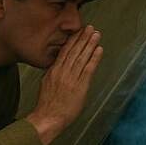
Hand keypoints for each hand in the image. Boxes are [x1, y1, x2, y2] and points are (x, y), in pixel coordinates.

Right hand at [27, 25, 103, 144]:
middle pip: (74, 51)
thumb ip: (53, 73)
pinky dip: (94, 58)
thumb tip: (57, 65)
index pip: (64, 51)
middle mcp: (62, 72)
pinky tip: (99, 50)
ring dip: (90, 44)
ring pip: (82, 57)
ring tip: (96, 34)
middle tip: (90, 27)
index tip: (79, 31)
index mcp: (54, 70)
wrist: (47, 117)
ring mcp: (71, 78)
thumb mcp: (46, 84)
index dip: (73, 40)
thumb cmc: (47, 105)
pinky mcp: (79, 86)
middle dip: (83, 38)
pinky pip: (88, 69)